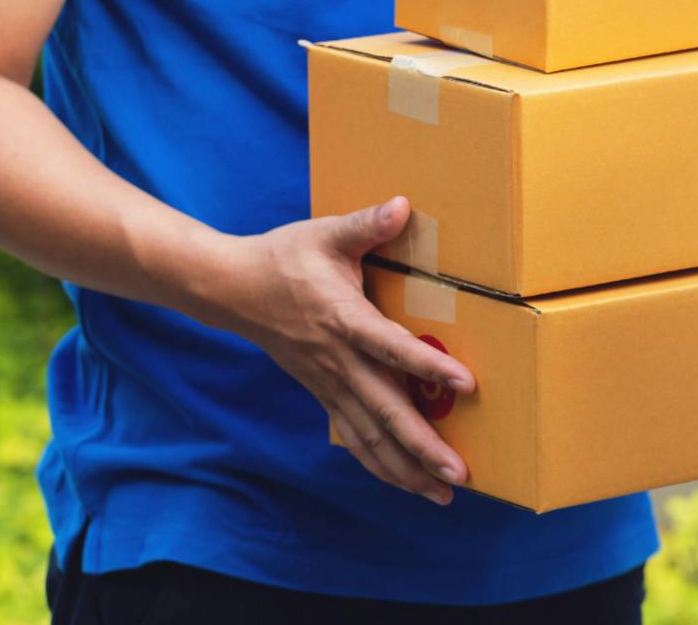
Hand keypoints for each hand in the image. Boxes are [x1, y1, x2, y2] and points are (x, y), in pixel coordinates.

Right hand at [198, 196, 474, 504]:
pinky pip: (354, 437)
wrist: (231, 289)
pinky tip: (408, 483)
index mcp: (343, 319)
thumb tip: (402, 204)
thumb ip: (366, 224)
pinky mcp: (324, 394)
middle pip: (384, 411)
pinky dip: (380, 464)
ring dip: (406, 469)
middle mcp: (338, 361)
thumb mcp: (325, 233)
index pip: (391, 348)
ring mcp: (329, 384)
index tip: (466, 383)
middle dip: (423, 446)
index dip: (427, 366)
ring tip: (443, 493)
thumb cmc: (284, 257)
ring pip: (370, 436)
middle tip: (460, 473)